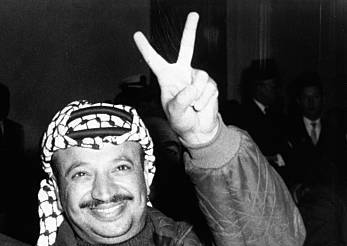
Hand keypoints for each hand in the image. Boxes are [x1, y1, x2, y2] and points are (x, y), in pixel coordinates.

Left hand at [134, 12, 218, 144]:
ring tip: (193, 107)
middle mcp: (182, 73)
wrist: (198, 130)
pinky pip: (209, 87)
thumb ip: (181, 100)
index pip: (154, 60)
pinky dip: (205, 100)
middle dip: (190, 30)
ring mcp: (196, 77)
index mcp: (166, 78)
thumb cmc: (181, 121)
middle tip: (194, 14)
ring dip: (197, 96)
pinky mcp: (209, 84)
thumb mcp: (175, 113)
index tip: (137, 35)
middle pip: (187, 47)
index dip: (145, 48)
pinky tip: (201, 107)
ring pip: (200, 78)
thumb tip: (193, 87)